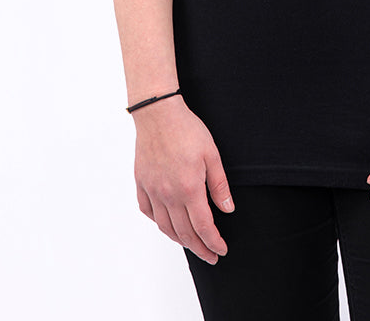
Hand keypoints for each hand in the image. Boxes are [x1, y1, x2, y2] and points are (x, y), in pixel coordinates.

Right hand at [133, 96, 233, 263]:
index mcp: (189, 189)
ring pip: (165, 227)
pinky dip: (159, 222)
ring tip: (191, 244)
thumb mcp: (212, 155)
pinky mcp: (142, 183)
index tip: (221, 250)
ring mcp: (153, 191)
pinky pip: (148, 212)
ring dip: (180, 240)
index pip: (203, 227)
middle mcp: (169, 195)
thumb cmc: (187, 130)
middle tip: (210, 256)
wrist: (159, 114)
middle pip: (184, 233)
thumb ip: (219, 185)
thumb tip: (227, 209)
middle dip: (199, 248)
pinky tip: (167, 223)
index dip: (214, 242)